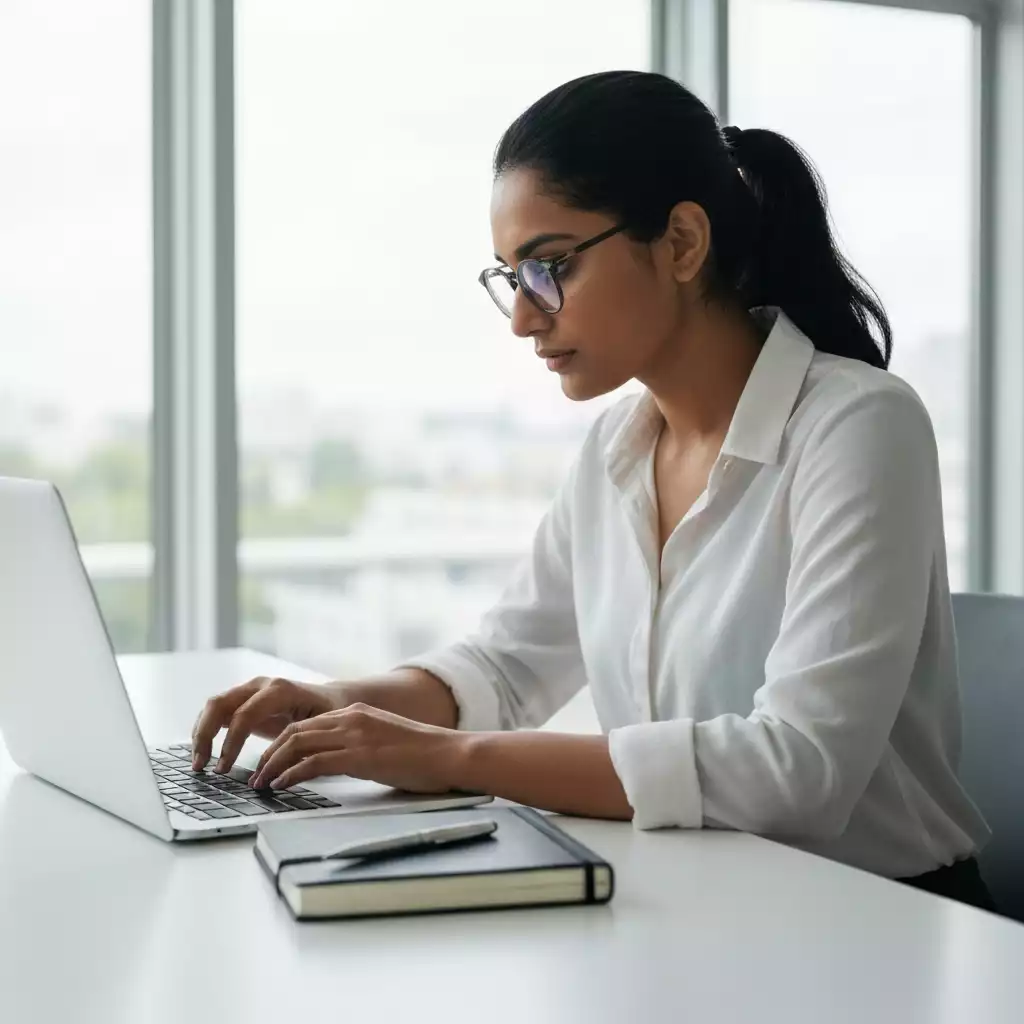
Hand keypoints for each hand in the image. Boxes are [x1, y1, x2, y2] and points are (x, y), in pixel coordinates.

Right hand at [191, 676, 340, 771]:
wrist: (333, 699)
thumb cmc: (331, 714)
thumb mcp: (321, 729)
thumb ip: (301, 747)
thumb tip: (280, 774)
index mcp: (280, 691)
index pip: (244, 715)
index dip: (230, 743)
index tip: (224, 770)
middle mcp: (260, 686)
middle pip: (219, 704)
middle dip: (204, 735)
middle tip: (201, 767)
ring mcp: (250, 690)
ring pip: (213, 707)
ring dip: (201, 734)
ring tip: (199, 765)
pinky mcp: (244, 700)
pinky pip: (217, 712)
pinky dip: (206, 731)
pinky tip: (204, 754)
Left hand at [248, 703, 467, 793]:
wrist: (450, 754)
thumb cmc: (424, 755)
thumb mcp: (385, 741)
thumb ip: (360, 744)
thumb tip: (338, 762)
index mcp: (357, 712)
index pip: (307, 724)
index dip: (282, 743)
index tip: (270, 761)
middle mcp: (352, 717)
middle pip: (295, 731)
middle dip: (270, 754)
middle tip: (257, 775)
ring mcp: (355, 735)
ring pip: (297, 744)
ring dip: (274, 765)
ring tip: (262, 784)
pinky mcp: (359, 756)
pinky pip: (313, 763)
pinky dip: (291, 775)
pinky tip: (282, 786)